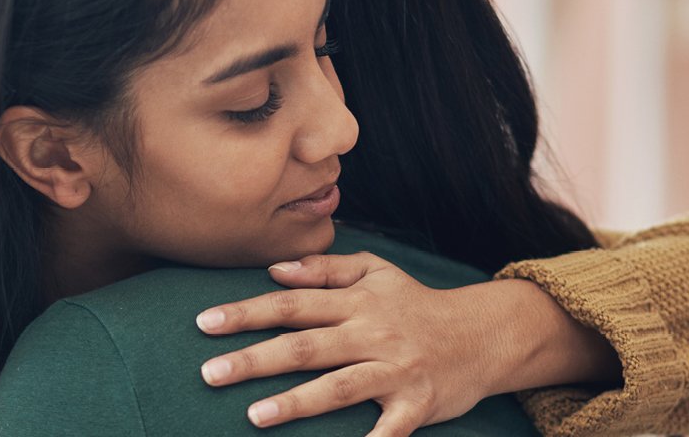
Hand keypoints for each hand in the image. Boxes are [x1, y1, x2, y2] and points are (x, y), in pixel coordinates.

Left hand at [193, 252, 619, 436]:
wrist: (484, 334)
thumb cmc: (418, 305)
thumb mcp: (377, 272)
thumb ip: (326, 268)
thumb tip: (276, 269)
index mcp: (356, 302)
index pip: (291, 305)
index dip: (246, 312)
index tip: (203, 323)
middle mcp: (371, 333)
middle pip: (304, 346)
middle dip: (253, 359)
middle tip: (208, 373)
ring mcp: (394, 370)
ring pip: (338, 386)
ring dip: (295, 402)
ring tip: (254, 415)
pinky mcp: (416, 403)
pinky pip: (388, 429)